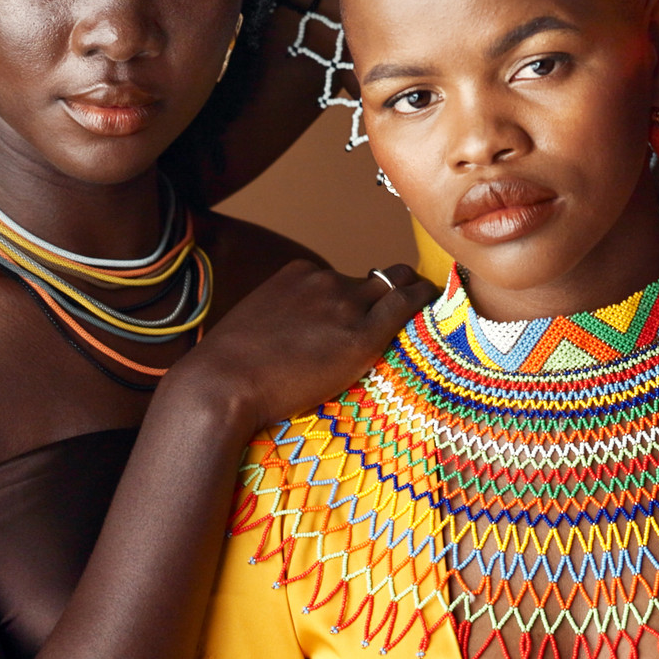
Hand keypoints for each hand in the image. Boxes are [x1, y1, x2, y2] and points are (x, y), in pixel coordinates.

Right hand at [168, 262, 439, 432]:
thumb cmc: (230, 369)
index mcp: (297, 274)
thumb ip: (287, 320)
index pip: (344, 278)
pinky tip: (438, 305)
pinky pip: (405, 307)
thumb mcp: (258, 325)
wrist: (220, 384)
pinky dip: (424, 301)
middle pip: (376, 278)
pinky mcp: (360, 336)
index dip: (362, 297)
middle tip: (413, 304)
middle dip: (395, 288)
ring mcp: (343, 305)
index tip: (371, 311)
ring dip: (411, 297)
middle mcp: (324, 280)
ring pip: (394, 287)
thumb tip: (301, 340)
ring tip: (430, 310)